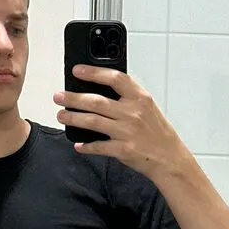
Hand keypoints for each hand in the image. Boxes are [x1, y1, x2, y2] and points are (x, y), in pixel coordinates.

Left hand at [53, 65, 190, 179]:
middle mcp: (133, 113)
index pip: (114, 78)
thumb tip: (98, 90)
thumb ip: (127, 97)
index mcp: (140, 98)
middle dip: (74, 98)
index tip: (77, 70)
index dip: (94, 72)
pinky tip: (78, 144)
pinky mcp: (123, 150)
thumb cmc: (157, 132)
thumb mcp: (147, 107)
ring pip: (93, 121)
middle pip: (97, 101)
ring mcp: (127, 132)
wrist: (170, 158)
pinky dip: (86, 146)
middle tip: (59, 96)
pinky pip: (98, 146)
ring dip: (73, 118)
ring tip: (61, 115)